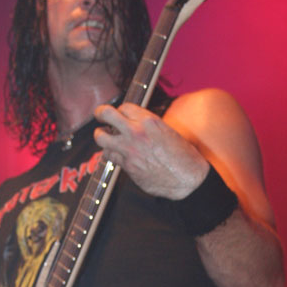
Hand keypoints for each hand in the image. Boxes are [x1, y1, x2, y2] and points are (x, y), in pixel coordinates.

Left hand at [93, 102, 209, 199]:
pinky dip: (110, 154)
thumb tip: (136, 125)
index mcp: (149, 120)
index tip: (120, 114)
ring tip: (103, 137)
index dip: (121, 110)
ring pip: (102, 138)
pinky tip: (114, 153)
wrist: (187, 179)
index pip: (124, 107)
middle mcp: (136, 132)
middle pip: (106, 114)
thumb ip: (149, 127)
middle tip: (99, 115)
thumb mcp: (168, 131)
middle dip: (100, 113)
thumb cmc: (183, 156)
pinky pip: (109, 156)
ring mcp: (129, 150)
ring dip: (102, 137)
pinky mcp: (127, 166)